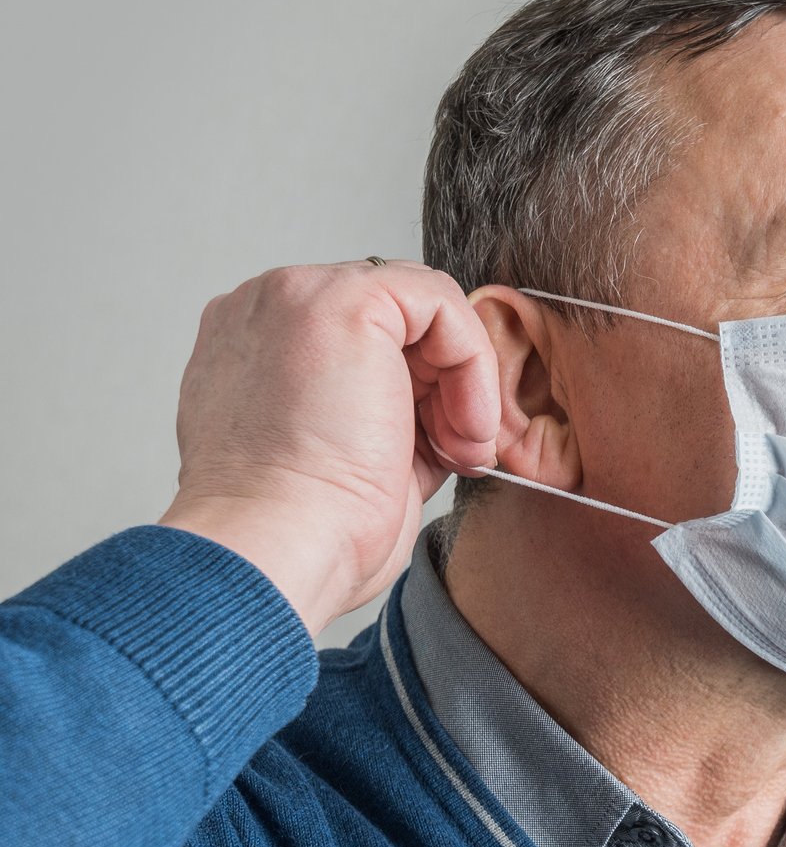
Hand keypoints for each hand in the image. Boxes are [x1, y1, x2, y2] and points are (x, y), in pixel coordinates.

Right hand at [158, 260, 499, 636]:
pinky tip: (464, 426)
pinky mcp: (343, 300)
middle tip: (459, 452)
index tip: (437, 451)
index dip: (417, 390)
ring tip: (461, 448)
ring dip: (464, 378)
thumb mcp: (352, 457)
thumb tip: (444, 410)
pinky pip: (440, 302)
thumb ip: (389, 412)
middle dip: (444, 384)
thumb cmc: (305, 531)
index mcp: (252, 351)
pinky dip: (473, 363)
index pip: (363, 340)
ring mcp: (297, 297)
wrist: (279, 549)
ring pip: (422, 307)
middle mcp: (265, 312)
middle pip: (395, 318)